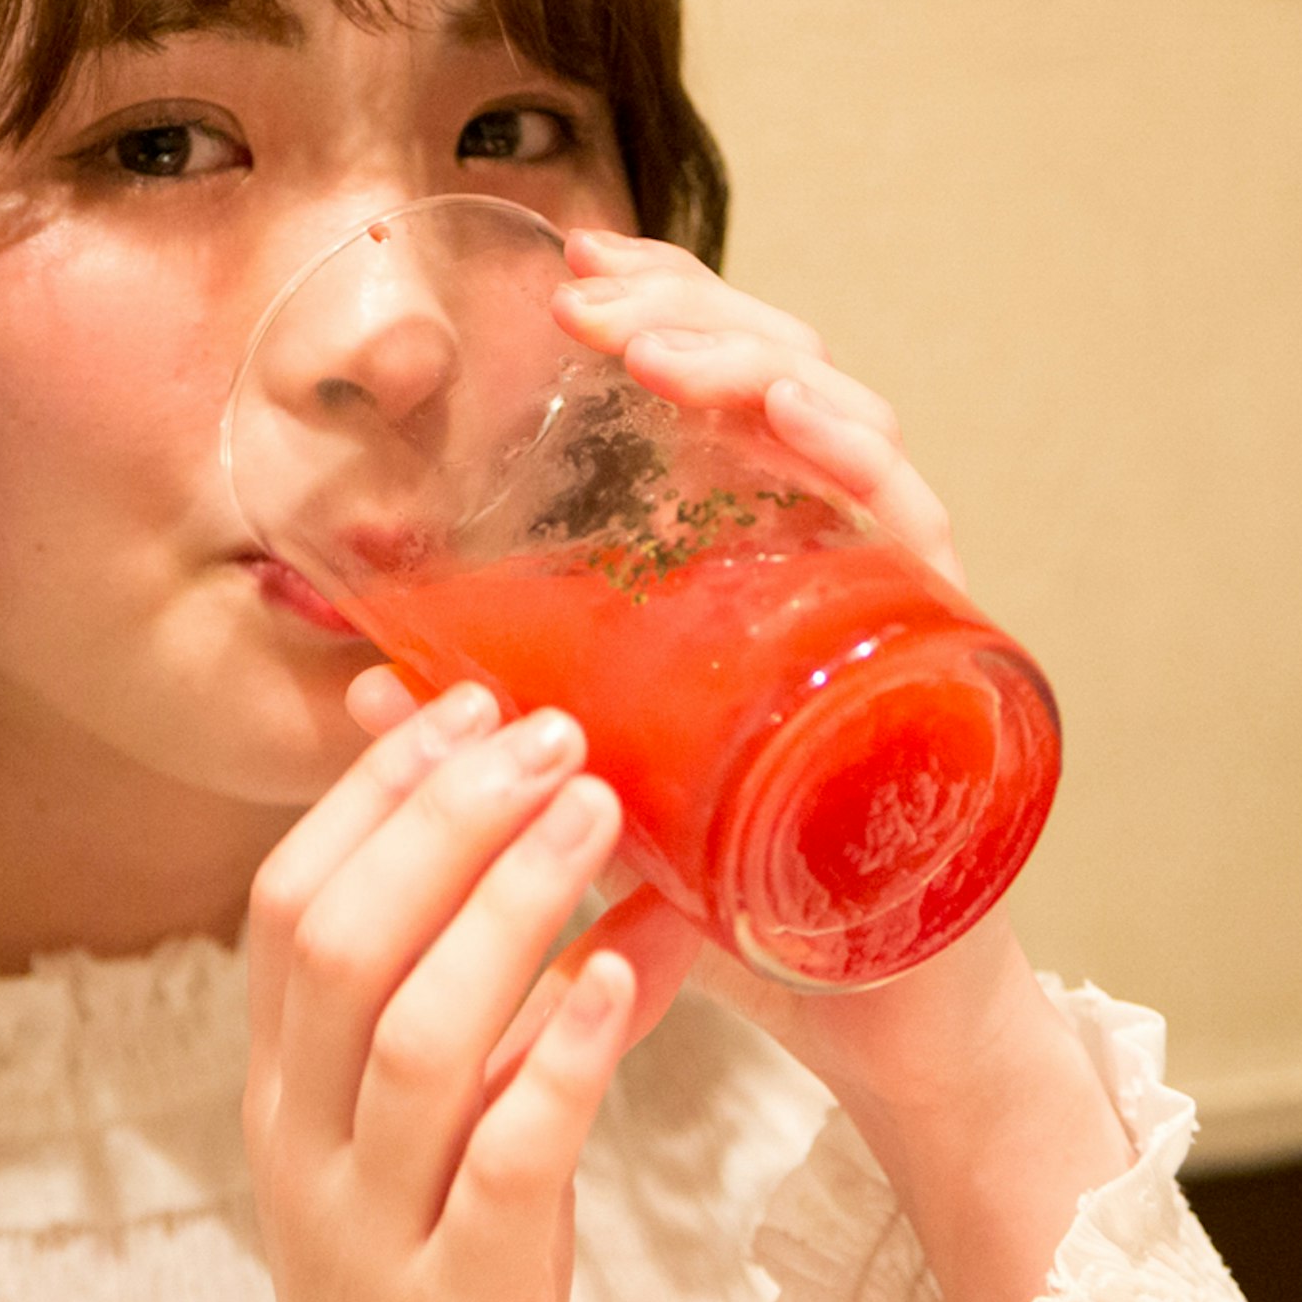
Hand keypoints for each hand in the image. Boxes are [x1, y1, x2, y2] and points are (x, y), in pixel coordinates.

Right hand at [232, 681, 662, 1301]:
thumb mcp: (422, 1163)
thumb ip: (474, 1031)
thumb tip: (578, 877)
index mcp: (281, 1104)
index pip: (287, 907)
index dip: (373, 794)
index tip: (463, 702)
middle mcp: (305, 1157)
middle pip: (341, 943)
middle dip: (443, 819)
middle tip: (552, 731)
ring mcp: (376, 1240)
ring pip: (416, 1036)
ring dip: (509, 906)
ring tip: (599, 812)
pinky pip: (507, 1164)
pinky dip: (562, 1057)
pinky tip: (624, 977)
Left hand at [541, 234, 1133, 1301]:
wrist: (879, 1026)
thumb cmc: (749, 909)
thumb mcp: (598, 803)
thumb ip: (497, 738)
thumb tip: (357, 682)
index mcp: (753, 568)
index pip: (717, 396)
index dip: (659, 317)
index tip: (570, 275)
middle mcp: (834, 559)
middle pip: (785, 380)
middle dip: (694, 315)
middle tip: (597, 294)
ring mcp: (897, 595)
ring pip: (849, 423)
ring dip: (753, 365)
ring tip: (660, 345)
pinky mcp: (944, 652)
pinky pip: (915, 521)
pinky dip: (853, 458)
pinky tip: (789, 422)